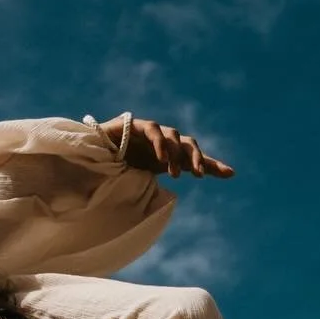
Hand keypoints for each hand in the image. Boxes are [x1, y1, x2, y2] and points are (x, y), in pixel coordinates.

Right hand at [101, 114, 234, 179]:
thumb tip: (199, 193)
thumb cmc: (118, 173)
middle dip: (196, 159)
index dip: (211, 163)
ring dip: (176, 154)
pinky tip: (161, 159)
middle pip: (188, 143)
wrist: (90, 164)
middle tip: (197, 176)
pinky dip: (160, 143)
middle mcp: (161, 142)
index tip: (230, 174)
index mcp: (167, 155)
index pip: (194, 155)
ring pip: (173, 136)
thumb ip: (167, 186)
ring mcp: (148, 132)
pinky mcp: (134, 124)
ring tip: (175, 173)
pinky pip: (153, 130)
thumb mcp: (148, 183)